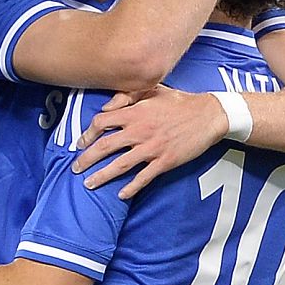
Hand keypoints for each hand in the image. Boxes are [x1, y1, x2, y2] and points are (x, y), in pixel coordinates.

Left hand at [73, 87, 224, 199]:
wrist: (208, 115)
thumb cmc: (180, 102)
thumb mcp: (153, 89)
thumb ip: (127, 95)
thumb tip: (106, 107)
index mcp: (135, 112)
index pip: (101, 123)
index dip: (87, 134)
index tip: (80, 143)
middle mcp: (140, 130)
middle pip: (105, 146)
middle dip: (86, 159)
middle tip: (76, 168)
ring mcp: (152, 148)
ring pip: (120, 165)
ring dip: (102, 176)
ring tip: (89, 184)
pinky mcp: (165, 161)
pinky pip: (144, 177)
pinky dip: (131, 187)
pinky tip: (121, 194)